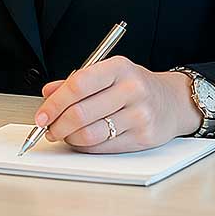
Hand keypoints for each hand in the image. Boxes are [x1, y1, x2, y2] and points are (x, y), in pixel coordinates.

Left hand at [35, 57, 201, 153]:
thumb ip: (76, 82)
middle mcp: (131, 89)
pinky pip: (104, 147)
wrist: (172, 101)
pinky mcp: (143, 137)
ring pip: (91, 134)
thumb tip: (47, 93)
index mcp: (118, 68)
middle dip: (57, 124)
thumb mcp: (108, 73)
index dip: (55, 103)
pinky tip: (80, 141)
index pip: (78, 85)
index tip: (41, 115)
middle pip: (81, 113)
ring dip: (69, 138)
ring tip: (64, 134)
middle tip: (48, 128)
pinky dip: (85, 147)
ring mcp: (139, 114)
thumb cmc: (135, 85)